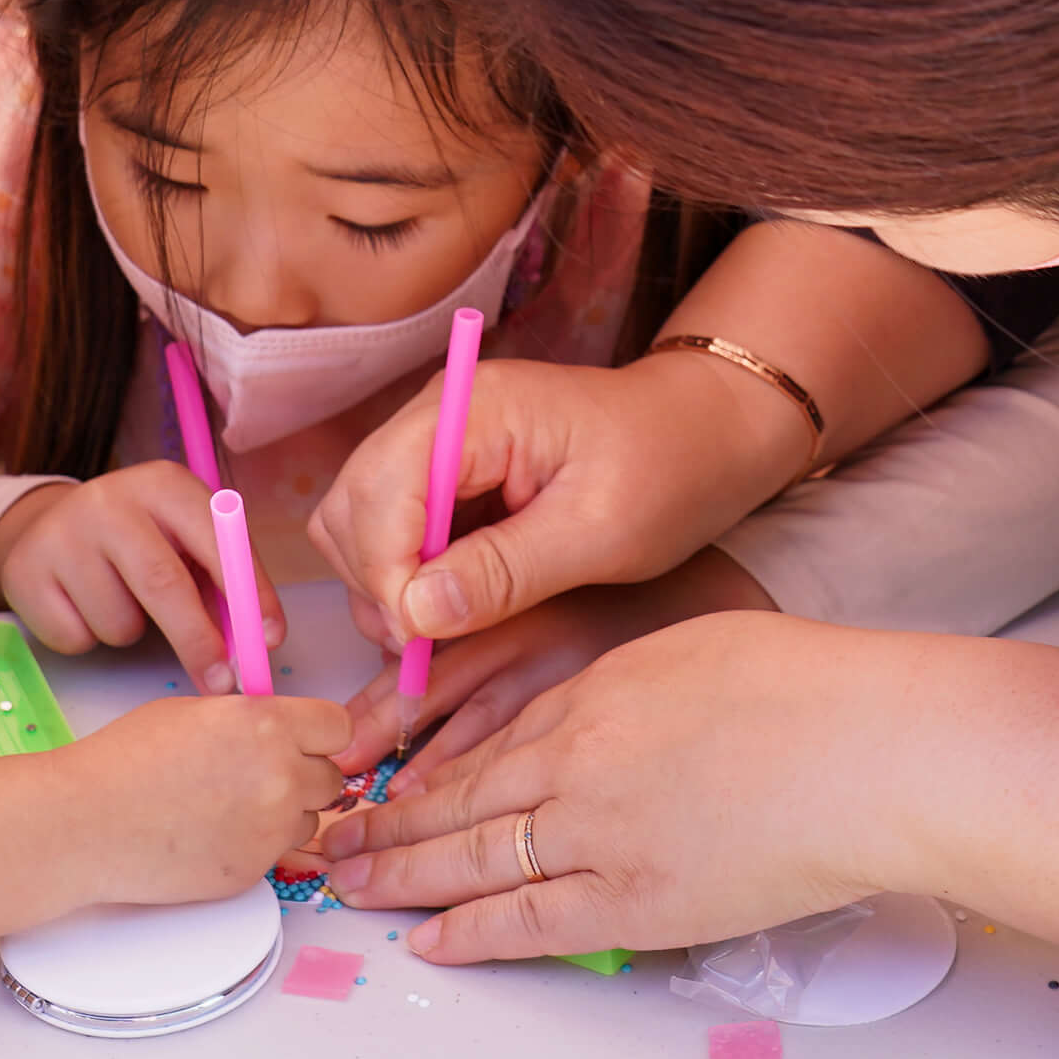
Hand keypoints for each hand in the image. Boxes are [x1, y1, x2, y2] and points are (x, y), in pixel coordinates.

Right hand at [0, 465, 286, 688]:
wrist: (48, 527)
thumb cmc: (139, 541)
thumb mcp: (183, 540)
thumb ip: (220, 582)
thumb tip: (255, 641)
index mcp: (163, 484)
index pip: (216, 541)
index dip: (248, 594)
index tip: (268, 640)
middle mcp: (109, 501)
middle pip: (163, 583)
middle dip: (198, 641)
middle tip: (220, 682)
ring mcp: (61, 535)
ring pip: (118, 620)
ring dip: (132, 634)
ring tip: (122, 604)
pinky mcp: (25, 573)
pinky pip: (76, 637)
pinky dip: (89, 638)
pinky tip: (82, 606)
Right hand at [71, 688, 353, 904]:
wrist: (84, 824)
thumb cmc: (125, 761)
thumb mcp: (196, 713)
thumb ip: (252, 720)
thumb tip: (280, 732)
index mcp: (268, 726)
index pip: (339, 729)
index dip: (319, 735)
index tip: (304, 741)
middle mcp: (281, 777)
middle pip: (331, 779)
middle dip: (303, 776)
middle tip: (257, 777)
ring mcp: (270, 830)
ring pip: (309, 821)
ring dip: (283, 815)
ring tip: (226, 808)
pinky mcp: (253, 872)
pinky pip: (276, 855)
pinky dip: (253, 846)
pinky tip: (209, 836)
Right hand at [310, 356, 804, 658]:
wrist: (707, 434)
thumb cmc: (670, 468)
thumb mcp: (600, 533)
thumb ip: (504, 572)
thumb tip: (415, 614)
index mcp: (475, 410)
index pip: (380, 493)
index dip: (386, 576)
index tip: (421, 641)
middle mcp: (438, 415)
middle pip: (352, 508)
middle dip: (377, 585)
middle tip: (429, 648)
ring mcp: (437, 443)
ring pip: (360, 526)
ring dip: (387, 589)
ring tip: (447, 633)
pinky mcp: (446, 475)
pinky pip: (393, 533)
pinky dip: (408, 581)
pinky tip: (456, 612)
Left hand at [323, 614, 1058, 962]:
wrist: (866, 750)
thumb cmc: (811, 690)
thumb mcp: (698, 651)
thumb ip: (633, 687)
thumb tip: (607, 713)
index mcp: (595, 694)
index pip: (489, 739)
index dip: (428, 767)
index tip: (385, 781)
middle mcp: (577, 762)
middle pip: (458, 801)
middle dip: (385, 824)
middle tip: (329, 841)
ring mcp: (599, 837)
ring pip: (474, 862)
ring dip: (405, 879)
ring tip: (351, 890)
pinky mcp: (636, 904)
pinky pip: (531, 922)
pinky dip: (472, 933)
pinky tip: (431, 943)